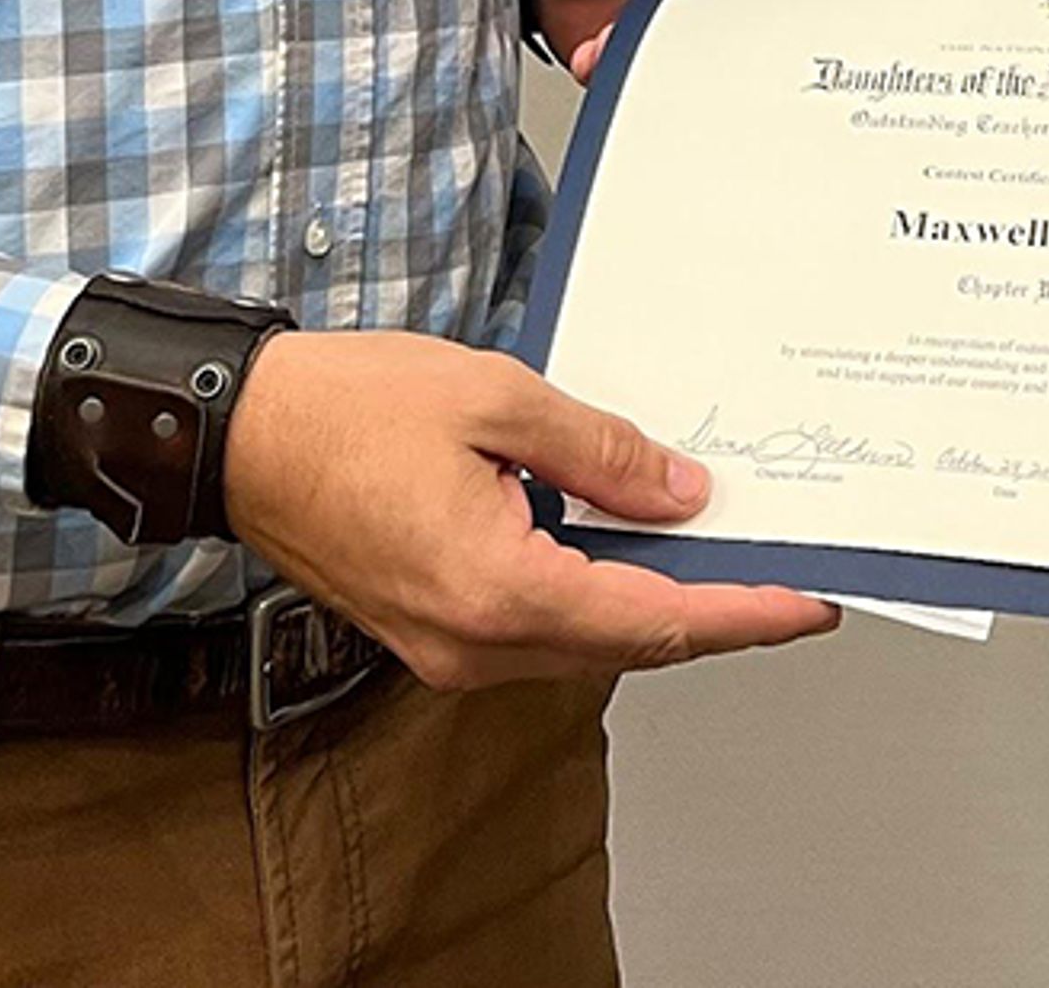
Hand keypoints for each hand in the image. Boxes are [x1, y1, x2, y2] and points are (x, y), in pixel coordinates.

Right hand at [225, 328, 837, 688]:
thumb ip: (600, 451)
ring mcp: (448, 649)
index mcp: (497, 589)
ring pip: (585, 643)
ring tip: (722, 552)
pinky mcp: (432, 633)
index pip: (656, 620)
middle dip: (713, 609)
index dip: (743, 611)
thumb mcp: (498, 398)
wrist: (239, 435)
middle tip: (783, 568)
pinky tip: (630, 549)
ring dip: (654, 605)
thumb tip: (681, 496)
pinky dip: (597, 597)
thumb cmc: (346, 408)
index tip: (808, 602)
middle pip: (628, 643)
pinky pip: (540, 630)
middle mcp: (474, 643)